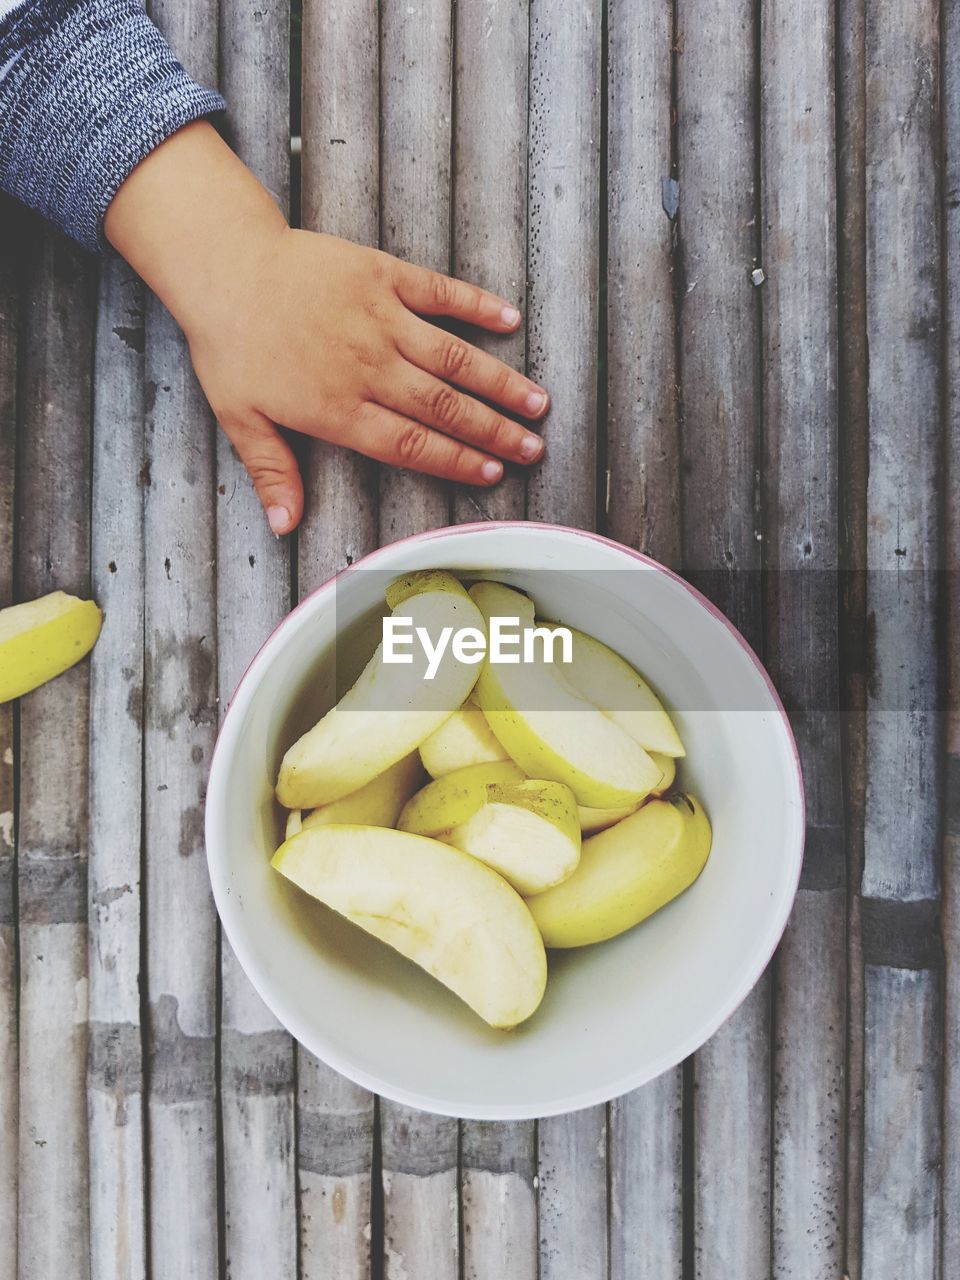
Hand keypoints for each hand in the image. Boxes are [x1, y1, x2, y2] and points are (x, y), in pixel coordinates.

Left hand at [105, 123, 548, 533]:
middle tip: (533, 448)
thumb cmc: (228, 343)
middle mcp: (369, 366)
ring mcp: (380, 318)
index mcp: (338, 407)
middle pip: (444, 407)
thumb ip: (271, 471)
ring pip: (454, 357)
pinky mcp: (383, 275)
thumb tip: (285, 526)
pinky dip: (476, 305)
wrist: (222, 263)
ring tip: (537, 403)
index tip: (493, 474)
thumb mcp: (239, 416)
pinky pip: (439, 292)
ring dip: (499, 382)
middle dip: (493, 431)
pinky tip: (510, 322)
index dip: (456, 461)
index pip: (411, 444)